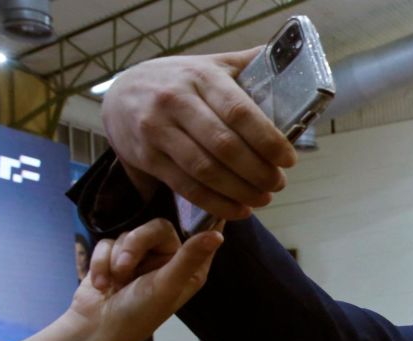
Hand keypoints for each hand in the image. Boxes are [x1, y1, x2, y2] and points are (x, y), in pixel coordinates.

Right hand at [76, 219, 222, 340]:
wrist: (93, 328)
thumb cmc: (138, 314)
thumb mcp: (166, 286)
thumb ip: (189, 258)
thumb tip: (218, 235)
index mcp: (191, 267)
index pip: (204, 234)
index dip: (204, 218)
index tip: (201, 198)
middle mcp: (170, 258)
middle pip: (156, 227)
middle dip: (134, 246)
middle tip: (124, 269)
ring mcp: (142, 257)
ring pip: (129, 235)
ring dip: (115, 260)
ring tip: (115, 283)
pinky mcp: (115, 256)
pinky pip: (108, 242)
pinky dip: (101, 262)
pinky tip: (101, 284)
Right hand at [102, 48, 295, 219]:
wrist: (122, 94)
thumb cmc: (181, 81)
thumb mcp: (212, 64)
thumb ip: (249, 64)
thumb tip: (291, 59)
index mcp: (201, 77)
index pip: (239, 112)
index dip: (268, 140)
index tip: (289, 159)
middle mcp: (176, 101)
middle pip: (224, 146)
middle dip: (258, 171)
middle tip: (278, 183)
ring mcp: (158, 130)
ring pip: (205, 170)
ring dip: (240, 191)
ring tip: (263, 198)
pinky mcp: (147, 157)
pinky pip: (186, 186)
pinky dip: (216, 203)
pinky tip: (239, 209)